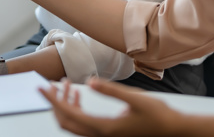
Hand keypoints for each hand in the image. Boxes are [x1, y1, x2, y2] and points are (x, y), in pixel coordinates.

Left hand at [39, 78, 180, 136]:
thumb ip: (112, 90)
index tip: (41, 87)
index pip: (69, 114)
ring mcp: (103, 135)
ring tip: (66, 86)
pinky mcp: (107, 132)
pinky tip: (79, 95)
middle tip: (51, 85)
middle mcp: (100, 135)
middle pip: (65, 123)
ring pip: (73, 124)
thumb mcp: (136, 98)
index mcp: (104, 128)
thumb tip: (90, 82)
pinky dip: (75, 109)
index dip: (52, 100)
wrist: (173, 130)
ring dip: (65, 105)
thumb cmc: (158, 115)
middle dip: (55, 103)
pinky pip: (82, 124)